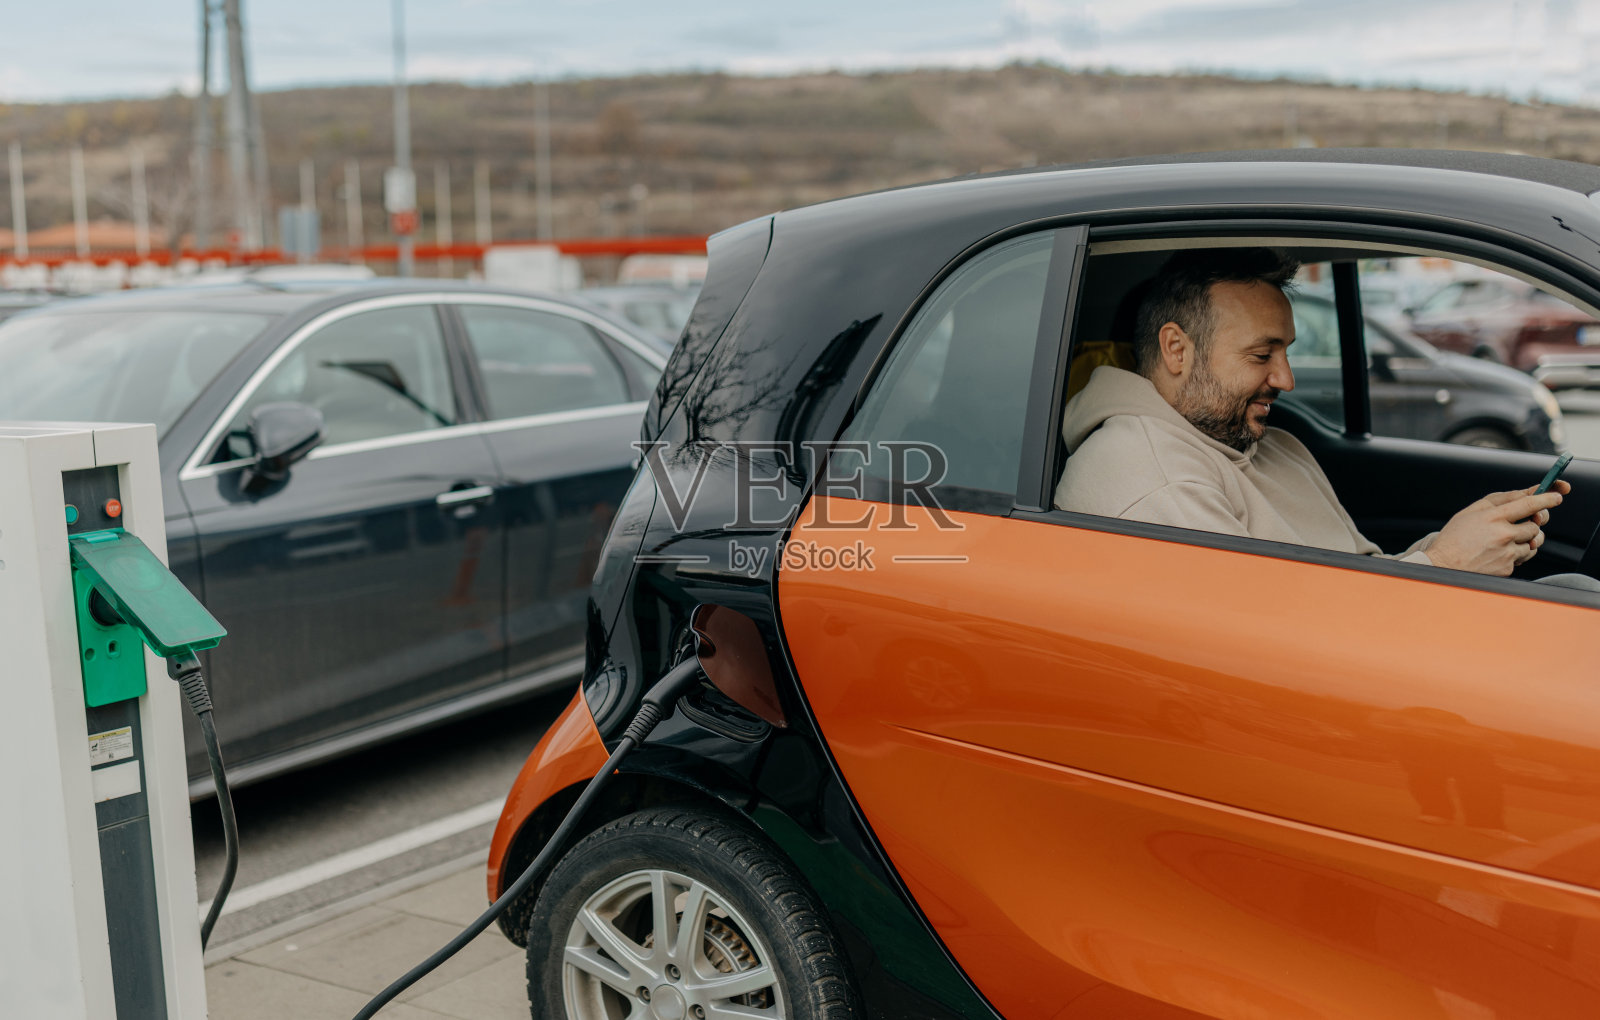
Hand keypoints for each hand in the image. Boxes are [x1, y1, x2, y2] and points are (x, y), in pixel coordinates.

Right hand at [1426, 480, 1568, 575]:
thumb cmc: (1454, 538)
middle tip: (1520, 524)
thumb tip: (1525, 494)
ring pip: (1533, 543)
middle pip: (1535, 525)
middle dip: (1531, 524)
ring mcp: (1506, 553)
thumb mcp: (1470, 512)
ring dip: (1525, 541)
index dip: (1546, 498)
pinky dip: (1515, 555)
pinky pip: (1523, 558)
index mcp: (1492, 517)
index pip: (1528, 504)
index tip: (1557, 496)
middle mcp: (1502, 535)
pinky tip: (1498, 554)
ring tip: (1506, 541)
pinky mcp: (1507, 568)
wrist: (1442, 566)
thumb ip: (1498, 500)